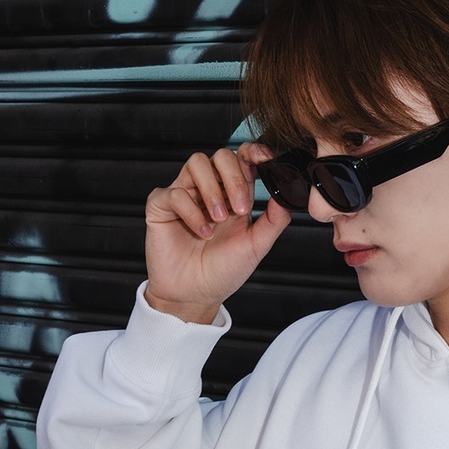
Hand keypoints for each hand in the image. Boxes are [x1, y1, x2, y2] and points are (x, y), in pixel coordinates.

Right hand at [143, 142, 290, 323]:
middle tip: (241, 208)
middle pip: (221, 156)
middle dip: (234, 177)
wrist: (196, 296)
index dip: (252, 152)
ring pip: (197, 163)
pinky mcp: (161, 206)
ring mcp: (185, 195)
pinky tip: (202, 232)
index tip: (264, 159)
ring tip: (219, 219)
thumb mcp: (256, 246)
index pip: (242, 159)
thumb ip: (274, 220)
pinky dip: (191, 212)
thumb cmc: (223, 271)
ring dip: (212, 190)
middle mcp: (209, 190)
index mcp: (233, 195)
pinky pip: (175, 192)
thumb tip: (287, 195)